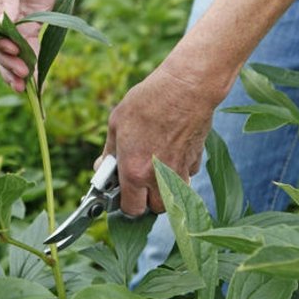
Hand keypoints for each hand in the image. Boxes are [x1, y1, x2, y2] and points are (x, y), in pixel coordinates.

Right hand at [0, 0, 64, 91]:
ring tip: (26, 87)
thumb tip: (2, 25)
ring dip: (16, 69)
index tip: (11, 48)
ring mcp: (7, 23)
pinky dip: (31, 63)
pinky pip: (27, 48)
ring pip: (8, 52)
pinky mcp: (26, 26)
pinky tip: (35, 80)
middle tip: (22, 74)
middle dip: (7, 61)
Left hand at [98, 61, 218, 215]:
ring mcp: (180, 171)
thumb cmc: (148, 102)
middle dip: (147, 200)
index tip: (122, 193)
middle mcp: (158, 178)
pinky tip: (172, 150)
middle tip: (139, 182)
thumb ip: (109, 152)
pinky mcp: (196, 160)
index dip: (125, 203)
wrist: (185, 89)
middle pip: (156, 209)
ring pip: (174, 197)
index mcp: (134, 171)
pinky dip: (180, 170)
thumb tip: (102, 167)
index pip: (131, 208)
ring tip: (155, 168)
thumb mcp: (117, 123)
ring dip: (164, 189)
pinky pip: (186, 175)